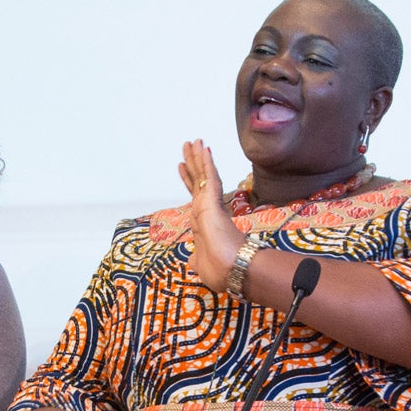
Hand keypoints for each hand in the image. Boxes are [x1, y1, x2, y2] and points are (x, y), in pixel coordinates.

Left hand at [177, 139, 243, 291]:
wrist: (229, 270)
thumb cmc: (219, 268)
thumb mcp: (200, 262)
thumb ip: (196, 256)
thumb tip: (192, 259)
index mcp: (204, 221)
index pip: (195, 195)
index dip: (189, 179)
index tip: (181, 166)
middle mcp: (207, 209)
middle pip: (197, 180)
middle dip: (192, 162)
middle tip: (187, 145)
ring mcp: (210, 204)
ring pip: (203, 175)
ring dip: (197, 157)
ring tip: (193, 141)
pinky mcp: (213, 202)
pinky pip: (209, 178)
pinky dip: (205, 163)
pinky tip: (203, 149)